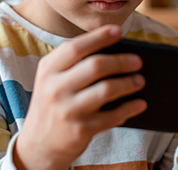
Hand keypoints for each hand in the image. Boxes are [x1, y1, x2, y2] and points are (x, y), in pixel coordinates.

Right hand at [14, 25, 146, 169]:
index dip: (99, 37)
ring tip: (140, 80)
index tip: (118, 31)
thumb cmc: (52, 104)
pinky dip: (129, 108)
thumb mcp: (51, 80)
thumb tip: (112, 50)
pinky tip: (139, 104)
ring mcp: (67, 110)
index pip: (75, 47)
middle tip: (138, 61)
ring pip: (106, 90)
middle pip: (95, 66)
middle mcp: (55, 88)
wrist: (38, 145)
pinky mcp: (80, 130)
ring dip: (128, 83)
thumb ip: (72, 63)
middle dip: (121, 61)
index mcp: (48, 69)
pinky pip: (112, 116)